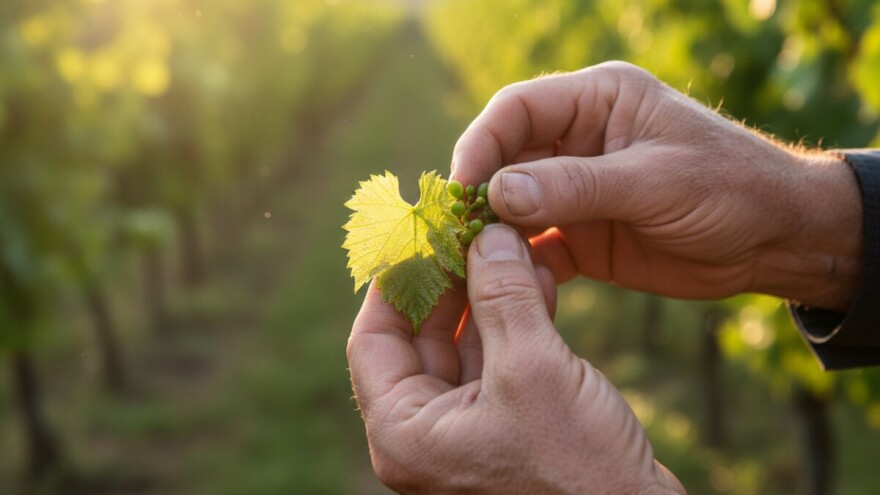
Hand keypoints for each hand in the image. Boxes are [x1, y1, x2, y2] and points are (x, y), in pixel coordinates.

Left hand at [347, 224, 684, 493]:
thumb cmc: (577, 471)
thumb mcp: (533, 369)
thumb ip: (503, 295)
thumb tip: (486, 234)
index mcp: (405, 433)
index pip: (373, 341)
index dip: (395, 281)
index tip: (421, 234)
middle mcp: (426, 436)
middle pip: (420, 339)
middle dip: (451, 280)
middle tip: (473, 230)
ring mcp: (467, 433)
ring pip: (465, 346)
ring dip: (489, 294)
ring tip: (511, 244)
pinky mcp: (507, 429)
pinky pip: (498, 363)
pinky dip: (515, 321)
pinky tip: (539, 279)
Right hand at [451, 62, 861, 310]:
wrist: (778, 240)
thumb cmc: (731, 188)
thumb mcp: (654, 181)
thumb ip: (577, 186)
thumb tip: (497, 193)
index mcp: (597, 101)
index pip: (517, 110)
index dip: (481, 145)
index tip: (461, 190)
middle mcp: (578, 141)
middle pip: (505, 159)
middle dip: (479, 194)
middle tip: (454, 234)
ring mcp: (578, 191)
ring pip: (513, 206)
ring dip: (492, 234)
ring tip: (469, 264)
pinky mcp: (584, 235)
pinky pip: (537, 247)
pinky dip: (521, 265)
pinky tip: (511, 286)